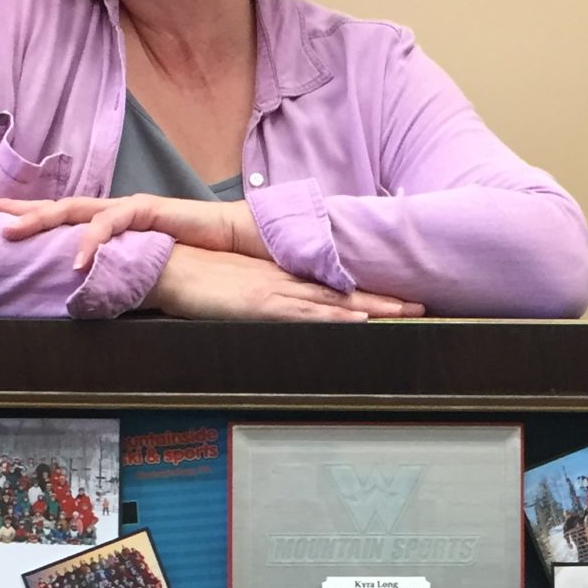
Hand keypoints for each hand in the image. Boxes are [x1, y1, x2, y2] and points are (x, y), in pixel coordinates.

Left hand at [0, 191, 269, 265]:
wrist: (232, 241)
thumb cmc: (189, 259)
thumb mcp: (138, 274)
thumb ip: (111, 281)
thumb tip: (83, 302)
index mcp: (106, 226)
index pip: (57, 219)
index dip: (24, 219)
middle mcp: (111, 212)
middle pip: (53, 205)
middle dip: (14, 206)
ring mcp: (127, 207)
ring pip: (73, 209)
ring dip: (40, 221)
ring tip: (10, 234)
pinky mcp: (147, 209)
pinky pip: (111, 223)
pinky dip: (91, 241)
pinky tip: (76, 259)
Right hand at [149, 245, 422, 321]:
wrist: (166, 265)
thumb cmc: (193, 276)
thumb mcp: (233, 288)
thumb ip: (258, 296)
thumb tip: (276, 308)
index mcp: (280, 276)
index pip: (331, 285)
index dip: (365, 292)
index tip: (396, 296)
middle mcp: (285, 280)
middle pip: (344, 293)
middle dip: (384, 299)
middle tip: (422, 304)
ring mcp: (275, 291)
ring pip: (334, 302)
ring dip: (372, 307)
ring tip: (407, 311)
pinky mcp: (261, 303)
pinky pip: (304, 313)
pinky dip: (333, 318)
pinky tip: (358, 322)